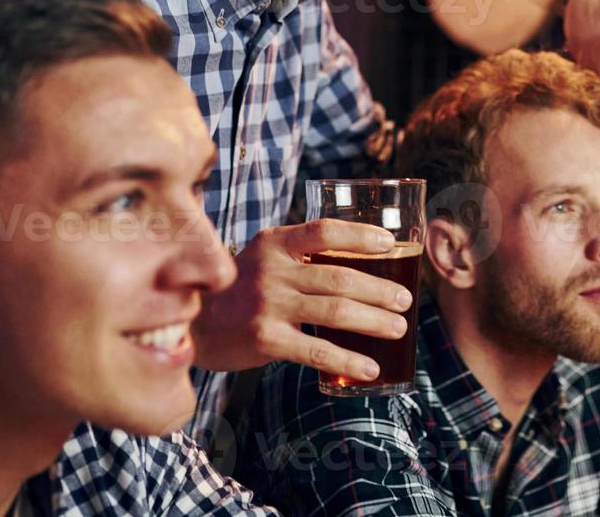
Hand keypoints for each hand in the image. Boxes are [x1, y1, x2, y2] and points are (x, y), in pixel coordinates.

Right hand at [191, 219, 413, 379]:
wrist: (193, 325)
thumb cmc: (240, 289)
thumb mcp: (264, 258)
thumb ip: (301, 255)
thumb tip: (363, 260)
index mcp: (275, 243)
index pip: (324, 231)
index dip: (361, 235)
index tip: (391, 244)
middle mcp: (272, 271)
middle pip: (339, 277)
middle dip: (380, 289)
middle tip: (406, 300)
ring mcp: (268, 305)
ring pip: (335, 311)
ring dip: (374, 321)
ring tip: (398, 328)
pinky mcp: (265, 340)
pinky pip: (316, 350)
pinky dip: (348, 360)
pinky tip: (370, 367)